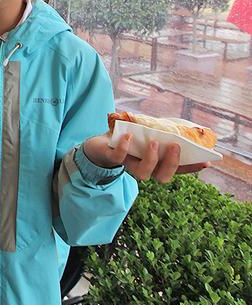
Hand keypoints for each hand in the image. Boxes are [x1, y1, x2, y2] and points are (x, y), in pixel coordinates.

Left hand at [83, 133, 210, 182]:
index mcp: (156, 163)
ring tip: (154, 142)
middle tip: (175, 146)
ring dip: (151, 159)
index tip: (206, 161)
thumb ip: (165, 131)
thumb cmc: (129, 137)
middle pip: (162, 177)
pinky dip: (124, 147)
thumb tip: (188, 127)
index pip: (177, 169)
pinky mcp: (112, 158)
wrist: (99, 143)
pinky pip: (118, 157)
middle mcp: (144, 168)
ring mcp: (128, 165)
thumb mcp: (149, 132)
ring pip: (142, 174)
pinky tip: (128, 136)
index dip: (191, 167)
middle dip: (172, 164)